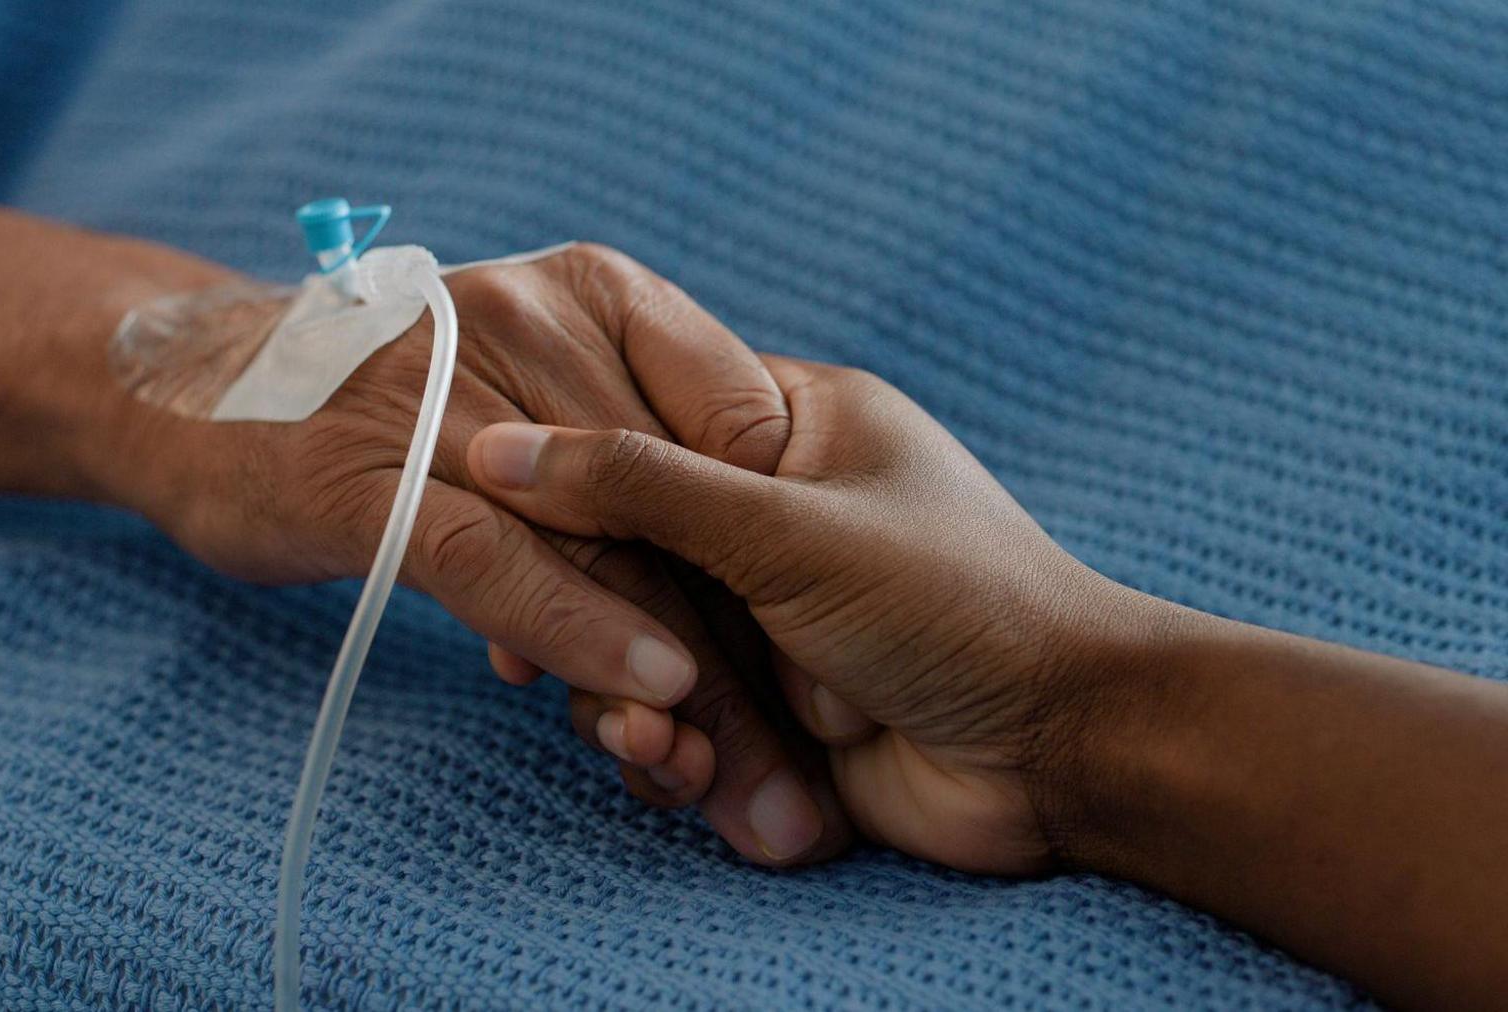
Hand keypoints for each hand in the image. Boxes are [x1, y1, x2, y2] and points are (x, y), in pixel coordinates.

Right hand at [0, 142, 847, 863]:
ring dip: (679, 673)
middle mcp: (538, 321)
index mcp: (600, 293)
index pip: (733, 419)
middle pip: (675, 506)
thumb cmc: (399, 406)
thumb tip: (738, 567)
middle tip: (795, 764)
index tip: (804, 648)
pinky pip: (497, 562)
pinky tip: (644, 693)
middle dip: (741, 647)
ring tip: (738, 777)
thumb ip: (635, 456)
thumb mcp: (536, 398)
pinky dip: (576, 629)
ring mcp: (451, 394)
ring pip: (600, 547)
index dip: (777, 542)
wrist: (207, 391)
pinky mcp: (371, 477)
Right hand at [467, 354, 1149, 872]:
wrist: (1063, 755)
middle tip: (569, 669)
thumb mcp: (787, 528)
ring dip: (636, 710)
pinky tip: (701, 782)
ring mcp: (764, 618)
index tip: (503, 515)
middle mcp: (768, 518)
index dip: (567, 473)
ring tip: (673, 752)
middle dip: (600, 625)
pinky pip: (672, 722)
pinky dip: (673, 758)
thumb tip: (498, 449)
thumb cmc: (954, 604)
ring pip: (635, 649)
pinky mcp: (765, 708)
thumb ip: (640, 487)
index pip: (639, 420)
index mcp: (788, 429)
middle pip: (622, 551)